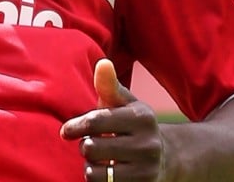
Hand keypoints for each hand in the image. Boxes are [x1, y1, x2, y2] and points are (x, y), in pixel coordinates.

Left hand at [60, 58, 168, 180]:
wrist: (167, 158)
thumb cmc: (132, 125)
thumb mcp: (124, 103)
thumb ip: (109, 85)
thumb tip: (102, 63)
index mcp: (142, 117)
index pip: (95, 121)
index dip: (74, 126)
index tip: (65, 132)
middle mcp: (148, 144)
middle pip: (91, 148)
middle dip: (85, 146)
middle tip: (92, 144)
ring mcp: (147, 170)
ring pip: (95, 172)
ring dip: (91, 165)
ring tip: (101, 159)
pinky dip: (98, 180)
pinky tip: (107, 172)